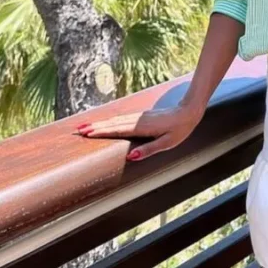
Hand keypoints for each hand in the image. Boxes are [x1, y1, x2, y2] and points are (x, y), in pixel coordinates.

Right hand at [74, 104, 201, 161]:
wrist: (189, 111)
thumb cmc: (180, 129)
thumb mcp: (167, 143)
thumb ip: (149, 150)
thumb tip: (131, 157)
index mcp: (142, 128)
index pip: (117, 130)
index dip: (101, 131)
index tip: (87, 133)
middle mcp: (138, 120)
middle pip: (113, 123)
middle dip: (95, 126)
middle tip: (78, 130)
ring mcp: (139, 117)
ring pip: (116, 119)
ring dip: (100, 123)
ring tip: (86, 126)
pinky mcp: (141, 116)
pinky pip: (122, 118)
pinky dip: (110, 120)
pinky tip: (105, 123)